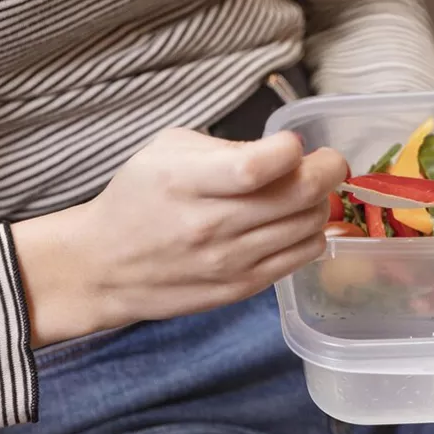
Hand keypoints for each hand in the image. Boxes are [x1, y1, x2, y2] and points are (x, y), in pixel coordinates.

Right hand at [10, 129, 347, 346]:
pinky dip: (310, 233)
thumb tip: (283, 153)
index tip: (291, 144)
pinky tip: (295, 221)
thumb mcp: (166, 151)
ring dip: (320, 203)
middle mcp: (210, 226)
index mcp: (185, 182)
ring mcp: (229, 262)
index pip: (256, 168)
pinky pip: (301, 257)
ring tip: (305, 192)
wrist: (105, 266)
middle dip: (327, 170)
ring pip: (309, 227)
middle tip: (326, 163)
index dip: (289, 150)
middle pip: (298, 196)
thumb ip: (225, 147)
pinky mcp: (242, 288)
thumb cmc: (138, 197)